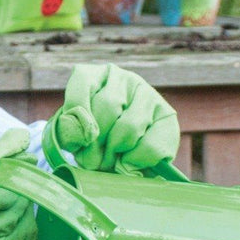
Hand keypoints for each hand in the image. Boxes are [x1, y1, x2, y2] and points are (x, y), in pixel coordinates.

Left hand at [54, 63, 179, 173]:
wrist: (120, 160)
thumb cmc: (90, 143)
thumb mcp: (73, 135)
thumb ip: (71, 132)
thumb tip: (83, 136)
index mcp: (94, 75)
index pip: (82, 82)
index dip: (77, 114)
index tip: (78, 142)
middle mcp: (123, 79)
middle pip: (107, 106)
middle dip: (96, 142)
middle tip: (91, 162)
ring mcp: (149, 94)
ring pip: (129, 126)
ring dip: (115, 152)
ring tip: (108, 164)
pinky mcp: (168, 116)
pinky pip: (150, 146)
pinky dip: (136, 161)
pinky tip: (128, 163)